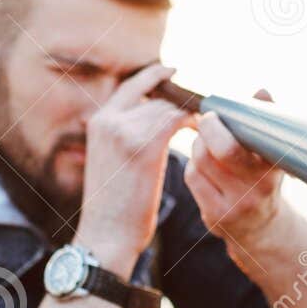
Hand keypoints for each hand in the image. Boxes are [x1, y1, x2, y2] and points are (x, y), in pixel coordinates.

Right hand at [74, 64, 195, 275]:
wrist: (106, 235)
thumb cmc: (113, 207)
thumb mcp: (110, 163)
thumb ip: (124, 138)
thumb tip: (152, 128)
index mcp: (98, 122)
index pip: (130, 86)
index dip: (154, 77)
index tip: (173, 73)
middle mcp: (109, 120)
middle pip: (155, 94)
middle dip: (180, 99)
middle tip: (203, 105)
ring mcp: (125, 130)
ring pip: (168, 107)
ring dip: (191, 113)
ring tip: (207, 123)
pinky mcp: (144, 145)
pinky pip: (176, 120)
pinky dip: (193, 123)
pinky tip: (201, 133)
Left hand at [185, 89, 283, 245]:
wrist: (261, 227)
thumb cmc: (263, 178)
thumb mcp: (271, 154)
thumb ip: (265, 122)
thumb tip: (261, 92)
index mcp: (273, 168)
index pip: (247, 142)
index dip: (223, 125)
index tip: (217, 114)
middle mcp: (257, 189)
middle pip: (221, 151)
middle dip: (208, 129)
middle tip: (207, 120)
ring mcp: (235, 205)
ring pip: (201, 162)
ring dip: (199, 146)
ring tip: (207, 143)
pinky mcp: (215, 216)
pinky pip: (193, 178)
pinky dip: (193, 165)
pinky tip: (203, 165)